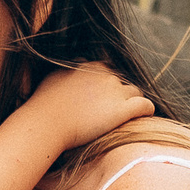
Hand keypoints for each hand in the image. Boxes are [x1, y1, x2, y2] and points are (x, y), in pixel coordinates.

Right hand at [17, 62, 153, 147]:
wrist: (46, 123)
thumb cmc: (42, 104)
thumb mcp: (51, 78)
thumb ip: (65, 73)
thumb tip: (68, 73)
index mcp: (89, 66)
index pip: (106, 71)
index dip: (105, 85)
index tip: (101, 99)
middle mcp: (105, 74)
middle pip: (121, 81)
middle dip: (118, 94)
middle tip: (111, 111)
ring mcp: (116, 91)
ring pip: (135, 92)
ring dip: (132, 102)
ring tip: (128, 116)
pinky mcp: (124, 109)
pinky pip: (145, 106)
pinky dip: (147, 110)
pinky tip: (145, 117)